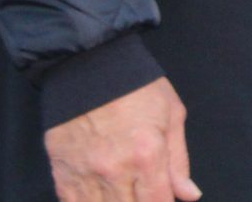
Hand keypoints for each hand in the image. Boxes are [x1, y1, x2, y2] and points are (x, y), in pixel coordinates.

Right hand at [45, 77, 200, 201]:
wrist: (87, 63)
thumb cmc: (135, 85)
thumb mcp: (171, 113)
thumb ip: (179, 160)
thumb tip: (189, 195)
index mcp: (147, 155)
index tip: (162, 197)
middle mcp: (115, 170)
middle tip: (142, 193)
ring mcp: (85, 175)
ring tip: (122, 194)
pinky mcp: (62, 174)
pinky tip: (99, 196)